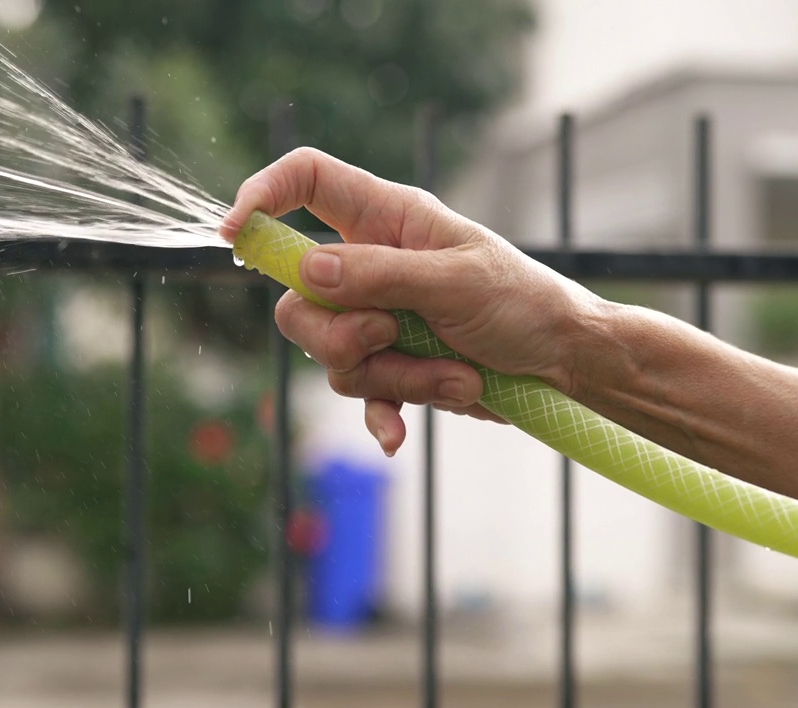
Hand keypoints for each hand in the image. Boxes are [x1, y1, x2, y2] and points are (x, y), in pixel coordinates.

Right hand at [220, 148, 598, 455]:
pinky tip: (400, 435)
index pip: (307, 181)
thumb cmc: (524, 303)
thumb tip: (308, 269)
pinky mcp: (390, 366)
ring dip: (391, 376)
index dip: (263, 196)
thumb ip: (381, 274)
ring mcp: (377, 318)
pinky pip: (357, 394)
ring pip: (329, 354)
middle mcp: (371, 264)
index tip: (234, 236)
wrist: (563, 366)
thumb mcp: (457, 282)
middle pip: (299, 296)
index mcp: (388, 219)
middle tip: (394, 334)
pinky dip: (382, 413)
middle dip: (339, 332)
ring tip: (454, 374)